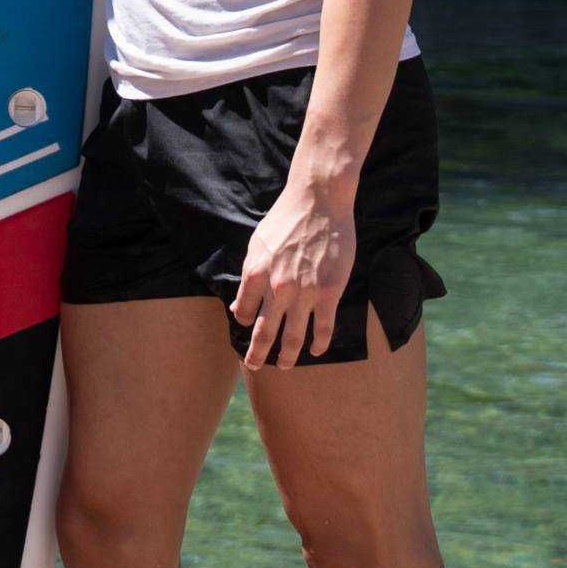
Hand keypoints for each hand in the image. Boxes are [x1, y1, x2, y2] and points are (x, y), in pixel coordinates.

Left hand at [232, 183, 355, 374]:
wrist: (319, 201)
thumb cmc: (286, 219)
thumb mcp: (257, 244)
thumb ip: (249, 277)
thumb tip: (237, 307)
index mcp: (255, 273)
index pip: (243, 313)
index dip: (244, 323)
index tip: (249, 327)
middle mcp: (277, 288)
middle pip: (264, 334)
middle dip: (258, 355)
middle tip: (255, 366)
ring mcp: (304, 293)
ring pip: (293, 338)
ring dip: (287, 357)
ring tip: (285, 365)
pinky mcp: (329, 292)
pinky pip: (323, 328)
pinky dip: (319, 344)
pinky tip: (316, 350)